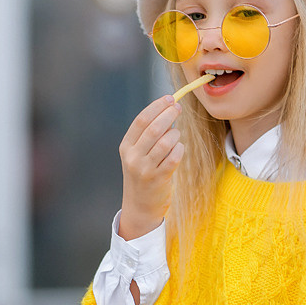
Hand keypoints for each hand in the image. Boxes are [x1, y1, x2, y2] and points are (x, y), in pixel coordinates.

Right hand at [118, 95, 182, 240]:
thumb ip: (148, 135)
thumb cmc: (142, 174)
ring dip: (175, 134)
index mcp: (126, 147)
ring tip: (176, 135)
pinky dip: (179, 149)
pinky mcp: (159, 179)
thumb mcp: (137, 154)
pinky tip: (179, 148)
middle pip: (153, 128)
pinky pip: (174, 157)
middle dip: (168, 114)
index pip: (141, 120)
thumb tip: (167, 110)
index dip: (156, 107)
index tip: (169, 98)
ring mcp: (145, 169)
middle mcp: (132, 157)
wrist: (139, 206)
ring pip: (165, 142)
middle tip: (178, 108)